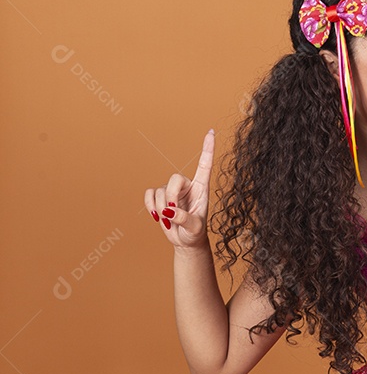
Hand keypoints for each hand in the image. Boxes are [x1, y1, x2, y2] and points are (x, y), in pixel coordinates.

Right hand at [144, 130, 215, 248]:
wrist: (185, 241)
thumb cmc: (194, 233)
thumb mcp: (194, 228)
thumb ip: (184, 219)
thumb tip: (169, 210)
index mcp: (201, 188)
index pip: (205, 165)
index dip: (208, 149)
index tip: (211, 132)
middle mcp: (187, 186)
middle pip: (175, 178)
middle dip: (171, 196)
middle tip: (171, 213)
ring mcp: (173, 191)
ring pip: (160, 190)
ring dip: (160, 207)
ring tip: (169, 220)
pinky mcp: (160, 197)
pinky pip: (149, 193)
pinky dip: (149, 205)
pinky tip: (157, 216)